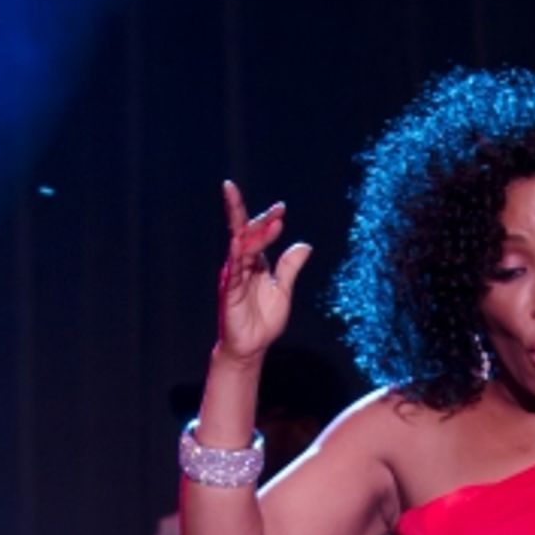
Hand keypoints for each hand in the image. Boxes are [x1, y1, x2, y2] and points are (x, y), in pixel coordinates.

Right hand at [216, 179, 312, 360]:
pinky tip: (237, 242)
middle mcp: (240, 265)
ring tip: (237, 205)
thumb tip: (305, 245)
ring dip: (242, 229)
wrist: (252, 347)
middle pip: (240, 232)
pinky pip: (232, 271)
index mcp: (254, 262)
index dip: (267, 221)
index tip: (281, 209)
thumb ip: (290, 267)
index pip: (257, 234)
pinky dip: (235, 256)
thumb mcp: (283, 290)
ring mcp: (233, 277)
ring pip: (236, 247)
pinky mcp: (229, 292)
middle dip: (237, 209)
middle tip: (231, 187)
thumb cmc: (263, 320)